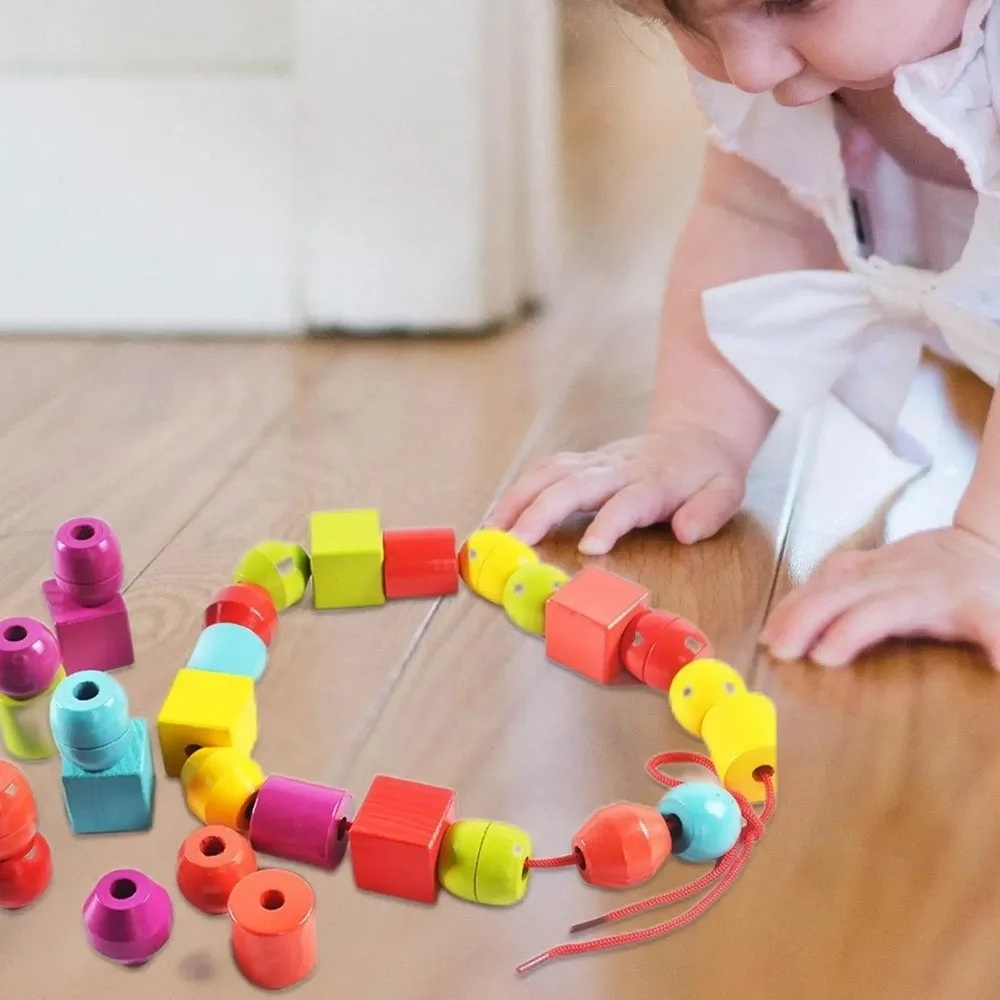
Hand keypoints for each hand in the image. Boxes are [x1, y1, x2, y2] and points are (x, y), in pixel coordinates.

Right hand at [487, 428, 748, 554]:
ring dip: (517, 500)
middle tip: (514, 545)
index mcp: (653, 481)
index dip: (609, 523)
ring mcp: (595, 462)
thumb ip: (708, 511)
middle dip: (540, 513)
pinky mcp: (580, 462)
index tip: (590, 548)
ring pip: (549, 473)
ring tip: (491, 533)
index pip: (628, 501)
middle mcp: (617, 468)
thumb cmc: (707, 472)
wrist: (694, 432)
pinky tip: (498, 516)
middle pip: (573, 485)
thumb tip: (687, 532)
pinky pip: (543, 471)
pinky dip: (517, 491)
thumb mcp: (726, 490)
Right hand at [760, 526, 999, 668]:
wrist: (982, 544)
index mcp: (921, 595)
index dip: (847, 632)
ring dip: (793, 607)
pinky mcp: (862, 561)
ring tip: (769, 636)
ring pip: (824, 581)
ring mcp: (873, 565)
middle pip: (837, 594)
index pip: (875, 612)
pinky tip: (783, 613)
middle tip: (778, 649)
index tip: (822, 657)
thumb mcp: (998, 616)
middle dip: (803, 620)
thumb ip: (999, 638)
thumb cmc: (987, 590)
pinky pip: (824, 573)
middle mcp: (890, 577)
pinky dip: (799, 593)